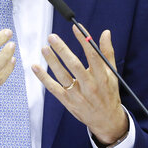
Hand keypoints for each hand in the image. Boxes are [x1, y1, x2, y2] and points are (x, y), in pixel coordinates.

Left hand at [32, 25, 127, 144]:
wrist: (106, 120)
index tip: (76, 27)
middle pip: (74, 65)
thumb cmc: (108, 93)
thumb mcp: (112, 74)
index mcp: (102, 76)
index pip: (93, 55)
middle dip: (62, 50)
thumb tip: (105, 32)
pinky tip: (35, 67)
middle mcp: (90, 85)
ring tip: (44, 48)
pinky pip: (53, 88)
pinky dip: (43, 78)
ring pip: (62, 76)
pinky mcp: (68, 101)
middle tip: (52, 37)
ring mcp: (77, 94)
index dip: (84, 40)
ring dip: (52, 62)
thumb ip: (107, 53)